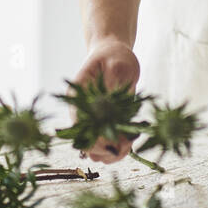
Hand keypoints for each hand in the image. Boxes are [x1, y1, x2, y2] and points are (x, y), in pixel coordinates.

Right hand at [70, 37, 140, 163]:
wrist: (113, 55)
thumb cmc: (114, 56)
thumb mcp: (116, 63)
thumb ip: (112, 81)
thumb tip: (109, 100)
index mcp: (77, 97)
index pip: (78, 125)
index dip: (94, 137)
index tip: (115, 140)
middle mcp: (80, 112)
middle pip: (84, 142)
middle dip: (106, 148)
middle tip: (127, 144)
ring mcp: (90, 120)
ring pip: (94, 149)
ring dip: (111, 152)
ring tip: (130, 143)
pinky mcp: (102, 124)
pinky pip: (105, 145)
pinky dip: (117, 149)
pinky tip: (130, 142)